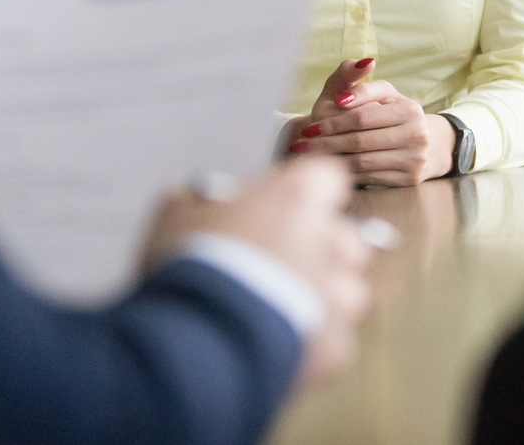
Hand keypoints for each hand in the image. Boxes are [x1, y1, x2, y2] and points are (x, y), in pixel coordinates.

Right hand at [142, 157, 371, 385]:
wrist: (197, 343)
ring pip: (347, 290)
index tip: (281, 205)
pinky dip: (311, 342)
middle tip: (280, 261)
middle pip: (346, 237)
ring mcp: (339, 297)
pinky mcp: (337, 346)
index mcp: (298, 198)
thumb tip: (197, 200)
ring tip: (279, 309)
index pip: (325, 177)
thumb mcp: (175, 214)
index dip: (303, 192)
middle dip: (321, 247)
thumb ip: (200, 200)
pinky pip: (333, 338)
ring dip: (323, 296)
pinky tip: (276, 343)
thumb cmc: (188, 269)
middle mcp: (331, 243)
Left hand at [288, 59, 454, 186]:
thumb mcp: (377, 91)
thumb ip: (359, 76)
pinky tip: (330, 170)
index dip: (334, 122)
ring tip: (309, 158)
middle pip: (360, 141)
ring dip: (332, 160)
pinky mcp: (409, 180)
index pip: (362, 117)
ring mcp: (415, 160)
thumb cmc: (388, 112)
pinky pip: (370, 178)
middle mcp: (417, 136)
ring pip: (363, 163)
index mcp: (409, 110)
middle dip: (328, 143)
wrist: (419, 143)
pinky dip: (347, 174)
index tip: (311, 127)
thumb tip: (364, 63)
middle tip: (302, 146)